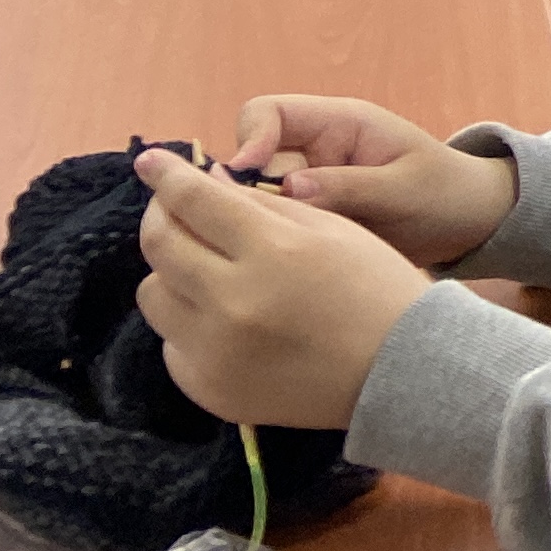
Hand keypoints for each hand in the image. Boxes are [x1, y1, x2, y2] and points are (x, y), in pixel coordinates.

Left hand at [133, 150, 431, 430]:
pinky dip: (190, 322)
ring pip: (153, 294)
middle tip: (174, 209)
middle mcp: (233, 301)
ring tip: (207, 270)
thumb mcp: (332, 228)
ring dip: (172, 272)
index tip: (151, 161)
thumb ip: (263, 205)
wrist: (399, 370)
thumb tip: (205, 181)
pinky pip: (171, 343)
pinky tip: (228, 320)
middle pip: (159, 245)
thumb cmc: (376, 286)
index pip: (195, 200)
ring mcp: (215, 352)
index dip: (166, 175)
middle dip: (160, 216)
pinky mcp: (208, 388)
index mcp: (273, 251)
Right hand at [232, 96, 518, 267]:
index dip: (249, 140)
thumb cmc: (446, 193)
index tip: (246, 175)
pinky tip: (286, 266)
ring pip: (255, 201)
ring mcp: (308, 187)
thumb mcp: (404, 188)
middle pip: (250, 163)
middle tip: (263, 226)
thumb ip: (350, 186)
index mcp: (339, 124)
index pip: (267, 113)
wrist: (469, 225)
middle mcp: (313, 152)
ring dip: (261, 222)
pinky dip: (273, 243)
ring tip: (281, 250)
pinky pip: (273, 228)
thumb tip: (290, 189)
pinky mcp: (310, 221)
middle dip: (248, 193)